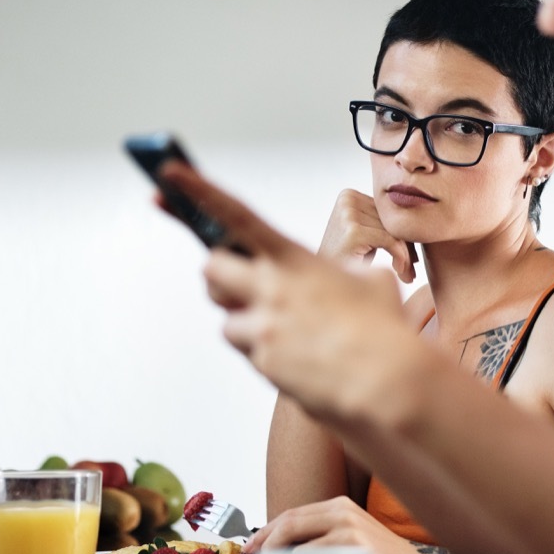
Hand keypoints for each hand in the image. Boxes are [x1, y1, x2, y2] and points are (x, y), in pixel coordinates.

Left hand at [158, 164, 416, 423]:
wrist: (385, 382)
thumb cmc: (383, 329)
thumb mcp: (369, 280)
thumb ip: (342, 271)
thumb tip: (340, 276)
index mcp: (293, 259)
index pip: (237, 216)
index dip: (200, 191)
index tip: (169, 172)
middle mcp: (270, 290)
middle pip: (211, 270)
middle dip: (220, 276)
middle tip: (241, 284)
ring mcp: (263, 328)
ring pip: (227, 320)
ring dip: (246, 322)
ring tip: (287, 331)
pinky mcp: (263, 363)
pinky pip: (250, 353)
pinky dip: (267, 353)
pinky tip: (300, 357)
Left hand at [246, 496, 436, 553]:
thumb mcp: (350, 540)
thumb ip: (321, 539)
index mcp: (339, 505)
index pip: (291, 514)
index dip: (265, 532)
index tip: (250, 549)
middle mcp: (342, 511)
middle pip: (289, 523)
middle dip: (263, 544)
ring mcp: (349, 527)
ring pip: (297, 541)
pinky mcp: (355, 547)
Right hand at [319, 189, 416, 283]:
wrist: (324, 284)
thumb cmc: (348, 261)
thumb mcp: (367, 235)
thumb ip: (385, 222)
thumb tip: (422, 222)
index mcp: (350, 195)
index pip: (388, 212)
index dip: (403, 234)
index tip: (414, 258)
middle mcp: (347, 199)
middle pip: (392, 220)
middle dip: (406, 247)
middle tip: (413, 270)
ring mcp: (348, 213)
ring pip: (394, 231)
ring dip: (406, 256)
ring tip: (408, 275)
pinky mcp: (353, 230)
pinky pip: (390, 240)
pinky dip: (400, 256)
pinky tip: (400, 271)